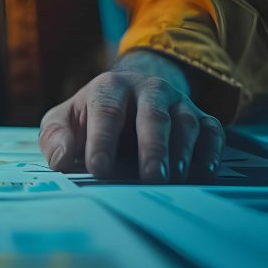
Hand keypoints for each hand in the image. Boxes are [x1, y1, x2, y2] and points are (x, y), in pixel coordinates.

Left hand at [38, 51, 223, 182]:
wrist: (130, 94)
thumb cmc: (90, 116)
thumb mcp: (64, 120)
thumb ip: (55, 137)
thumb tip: (60, 160)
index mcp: (110, 87)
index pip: (107, 112)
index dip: (102, 140)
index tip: (98, 169)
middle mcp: (148, 89)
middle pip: (153, 115)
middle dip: (152, 147)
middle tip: (150, 177)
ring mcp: (177, 102)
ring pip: (186, 123)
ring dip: (181, 152)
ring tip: (172, 180)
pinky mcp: (201, 117)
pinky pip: (212, 131)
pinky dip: (210, 153)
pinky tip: (201, 174)